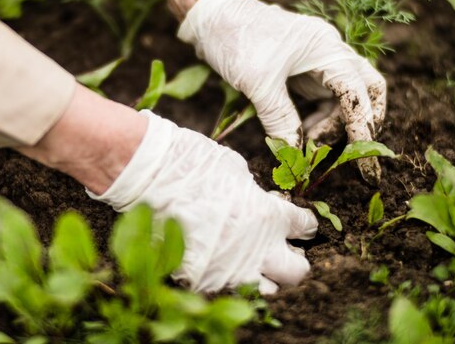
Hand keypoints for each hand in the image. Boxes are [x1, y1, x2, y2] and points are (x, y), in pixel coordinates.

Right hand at [88, 111, 317, 293]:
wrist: (150, 176)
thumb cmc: (192, 164)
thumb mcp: (236, 171)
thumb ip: (255, 195)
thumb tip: (259, 203)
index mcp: (268, 216)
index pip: (304, 228)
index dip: (303, 225)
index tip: (299, 224)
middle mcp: (256, 249)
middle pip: (297, 271)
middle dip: (295, 259)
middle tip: (282, 248)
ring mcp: (228, 268)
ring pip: (267, 290)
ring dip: (265, 275)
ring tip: (252, 260)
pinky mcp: (202, 279)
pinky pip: (227, 286)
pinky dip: (228, 275)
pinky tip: (220, 259)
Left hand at [178, 0, 386, 182]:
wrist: (213, 17)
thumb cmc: (237, 40)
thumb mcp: (258, 83)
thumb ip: (280, 118)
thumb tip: (294, 152)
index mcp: (327, 48)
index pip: (359, 90)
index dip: (364, 124)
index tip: (362, 155)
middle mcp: (329, 52)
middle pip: (366, 89)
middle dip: (361, 121)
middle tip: (349, 152)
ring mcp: (317, 61)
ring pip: (343, 97)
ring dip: (334, 124)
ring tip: (309, 144)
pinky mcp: (302, 70)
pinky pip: (322, 98)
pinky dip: (319, 118)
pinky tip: (302, 132)